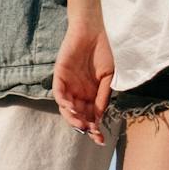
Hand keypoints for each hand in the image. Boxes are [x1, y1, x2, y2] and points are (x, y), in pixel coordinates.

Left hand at [53, 17, 114, 144]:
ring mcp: (68, 85)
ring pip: (66, 108)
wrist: (95, 29)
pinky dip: (63, 102)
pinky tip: (71, 107)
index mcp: (91, 94)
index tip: (100, 139)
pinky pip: (59, 93)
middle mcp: (78, 92)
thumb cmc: (105, 50)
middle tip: (91, 132)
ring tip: (82, 123)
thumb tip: (99, 116)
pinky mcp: (59, 76)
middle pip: (78, 115)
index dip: (95, 128)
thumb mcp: (109, 76)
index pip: (91, 116)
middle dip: (84, 126)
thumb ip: (103, 96)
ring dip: (73, 118)